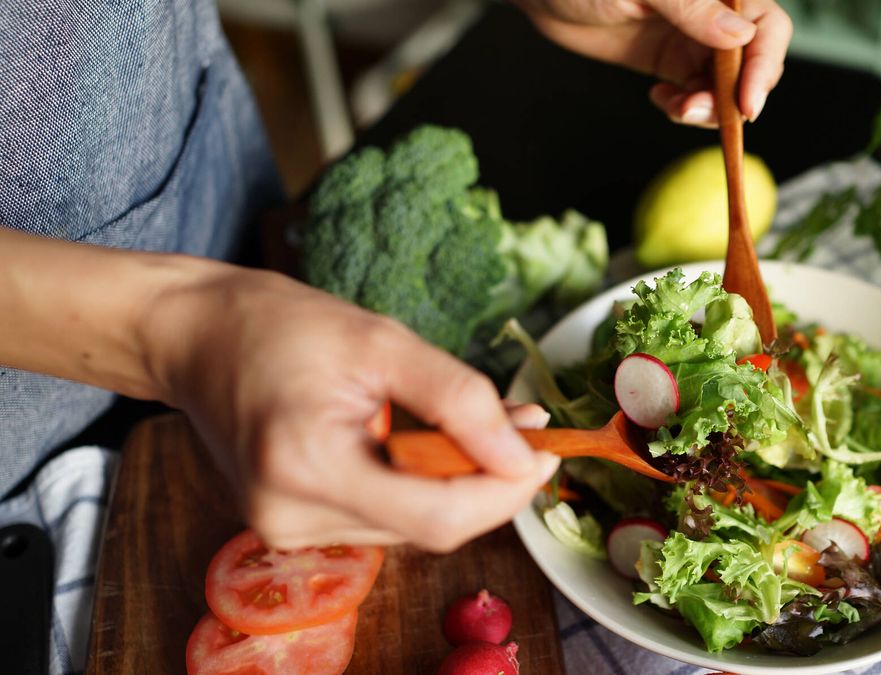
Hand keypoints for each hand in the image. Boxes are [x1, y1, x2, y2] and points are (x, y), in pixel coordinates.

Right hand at [145, 266, 559, 551]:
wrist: (196, 336)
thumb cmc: (280, 326)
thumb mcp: (383, 342)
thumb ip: (459, 399)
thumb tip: (522, 451)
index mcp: (306, 467)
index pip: (437, 516)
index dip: (505, 493)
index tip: (546, 452)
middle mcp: (290, 517)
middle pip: (431, 526)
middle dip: (489, 480)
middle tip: (526, 427)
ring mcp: (286, 529)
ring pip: (412, 526)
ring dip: (457, 480)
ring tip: (474, 424)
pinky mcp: (292, 525)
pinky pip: (384, 517)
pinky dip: (420, 482)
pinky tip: (425, 441)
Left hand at [514, 0, 791, 125]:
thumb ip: (692, 8)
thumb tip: (740, 36)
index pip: (766, 26)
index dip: (763, 64)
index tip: (746, 102)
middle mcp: (713, 12)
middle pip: (753, 61)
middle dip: (736, 94)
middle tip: (701, 111)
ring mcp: (693, 38)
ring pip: (726, 84)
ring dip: (710, 107)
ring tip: (678, 109)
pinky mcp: (670, 60)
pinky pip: (696, 92)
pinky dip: (687, 107)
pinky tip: (663, 100)